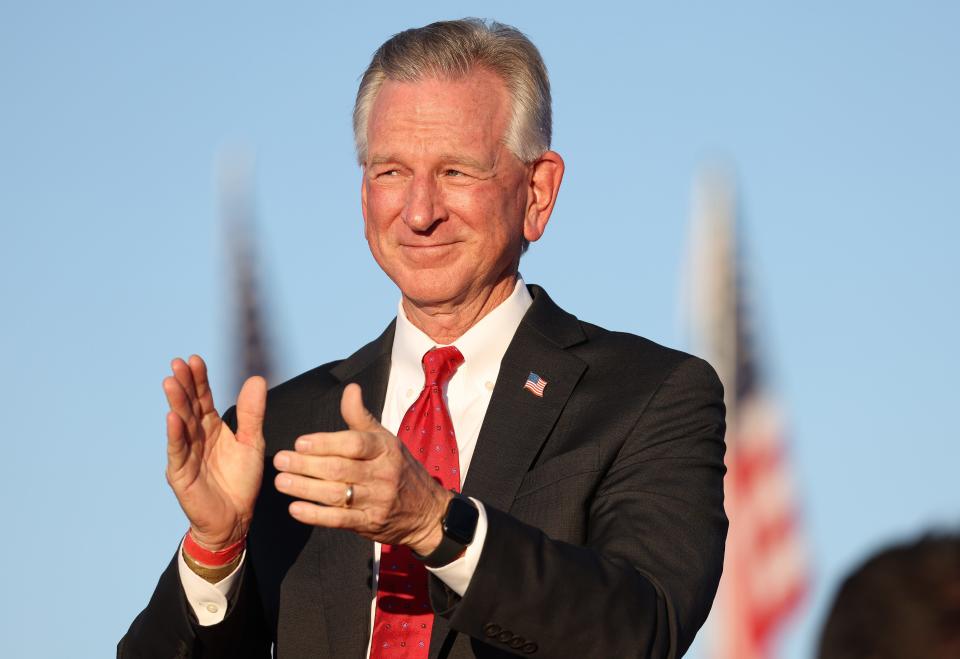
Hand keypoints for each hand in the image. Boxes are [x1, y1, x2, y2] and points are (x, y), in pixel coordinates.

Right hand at [164, 355, 265, 550]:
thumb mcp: (252, 442)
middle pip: (189, 406)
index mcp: (212, 428)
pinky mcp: (181, 473)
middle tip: (178, 363)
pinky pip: (178, 451)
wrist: (235, 518)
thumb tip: (257, 379)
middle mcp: (196, 437)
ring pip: (180, 425)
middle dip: (184, 385)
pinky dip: (175, 434)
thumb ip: (252, 413)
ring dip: (175, 403)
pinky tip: (172, 417)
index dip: (199, 380)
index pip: (203, 398)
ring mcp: (186, 454)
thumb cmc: (241, 480)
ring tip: (171, 382)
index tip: (195, 359)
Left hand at [272, 383, 451, 554]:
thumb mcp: (386, 439)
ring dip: (305, 488)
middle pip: (340, 469)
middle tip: (280, 460)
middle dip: (307, 465)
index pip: (355, 444)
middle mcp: (382, 474)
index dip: (326, 443)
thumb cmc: (399, 469)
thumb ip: (361, 417)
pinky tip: (295, 509)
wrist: (426, 512)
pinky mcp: (370, 524)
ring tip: (281, 482)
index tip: (300, 442)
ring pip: (336, 494)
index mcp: (385, 449)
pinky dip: (315, 515)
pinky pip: (339, 520)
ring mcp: (377, 501)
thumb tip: (350, 388)